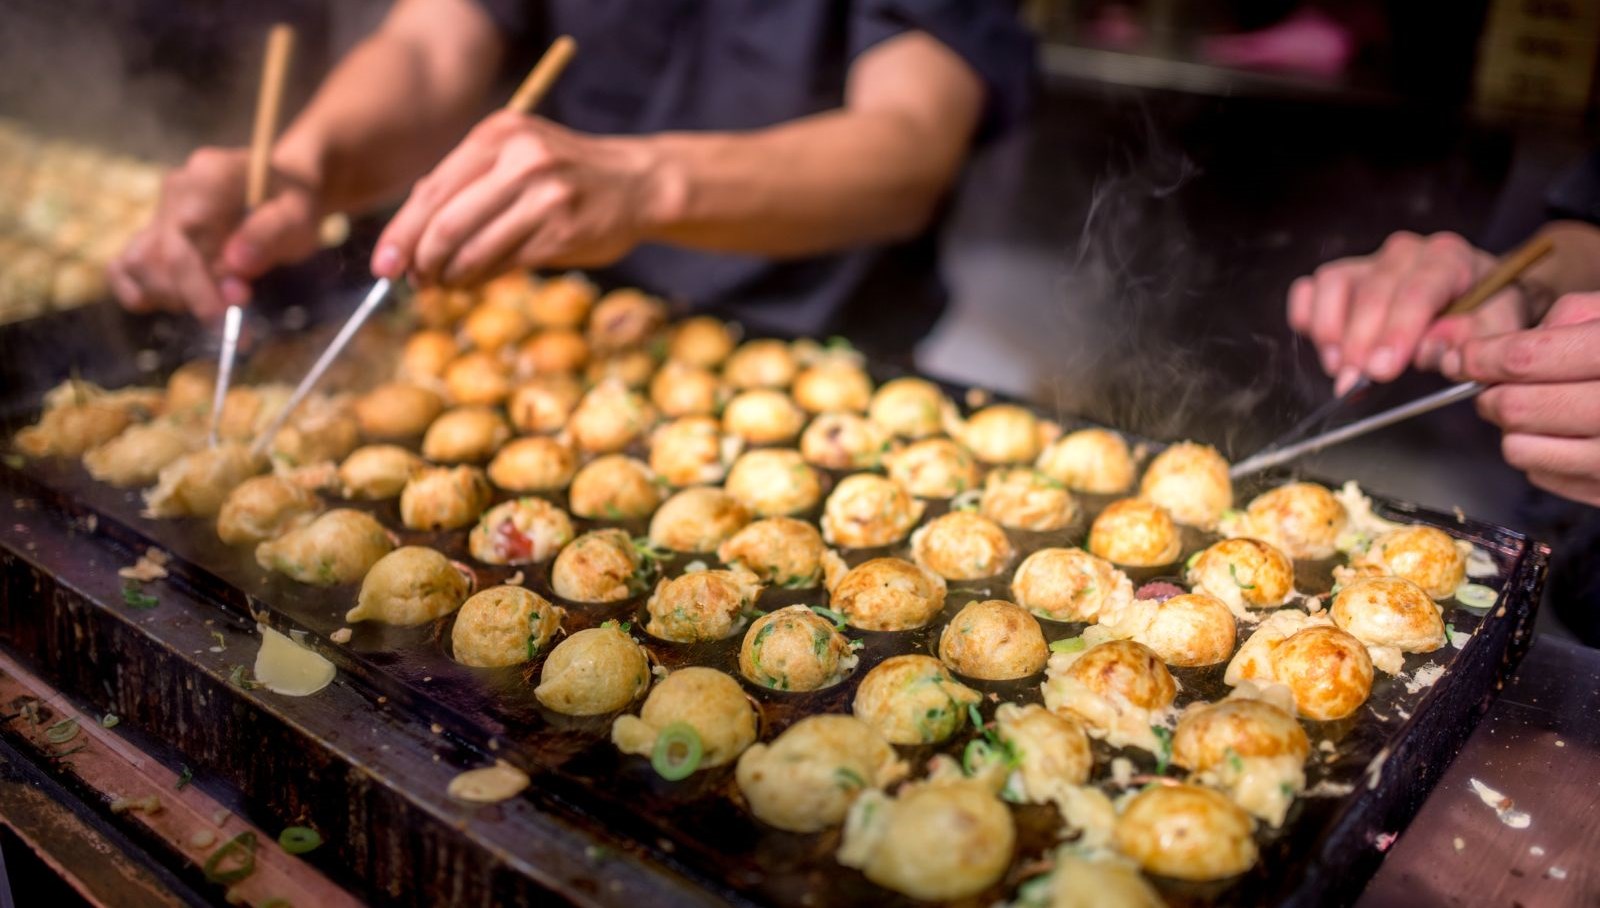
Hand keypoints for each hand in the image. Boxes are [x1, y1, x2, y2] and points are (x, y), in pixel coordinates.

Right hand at [108, 146, 323, 318]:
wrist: (289, 184)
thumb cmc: (297, 200)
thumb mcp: (301, 214)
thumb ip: (270, 235)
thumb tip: (235, 267)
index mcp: (209, 178)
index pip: (182, 245)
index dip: (199, 292)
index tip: (227, 323)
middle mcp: (176, 190)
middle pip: (155, 260)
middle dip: (193, 299)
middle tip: (237, 318)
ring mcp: (162, 208)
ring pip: (137, 264)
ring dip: (171, 298)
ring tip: (215, 305)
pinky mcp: (156, 230)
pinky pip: (126, 265)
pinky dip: (142, 291)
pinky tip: (180, 303)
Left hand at [371, 111, 668, 286]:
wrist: (636, 182)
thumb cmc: (564, 173)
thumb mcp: (514, 155)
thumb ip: (465, 181)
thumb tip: (409, 231)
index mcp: (498, 135)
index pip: (432, 191)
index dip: (401, 233)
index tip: (383, 264)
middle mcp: (521, 161)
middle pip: (446, 223)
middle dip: (420, 260)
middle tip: (412, 281)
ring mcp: (544, 197)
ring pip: (474, 250)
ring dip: (449, 277)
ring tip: (440, 286)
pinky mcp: (562, 232)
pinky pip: (504, 264)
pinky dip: (479, 280)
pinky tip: (472, 283)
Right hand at [1287, 230, 1529, 393]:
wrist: (1477, 295)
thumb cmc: (1485, 312)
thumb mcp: (1499, 326)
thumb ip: (1472, 337)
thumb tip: (1431, 349)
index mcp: (1449, 259)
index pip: (1418, 290)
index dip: (1397, 332)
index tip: (1381, 369)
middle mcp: (1405, 254)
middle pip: (1372, 292)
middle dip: (1360, 343)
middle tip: (1355, 383)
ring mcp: (1370, 262)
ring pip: (1334, 284)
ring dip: (1330, 331)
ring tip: (1341, 368)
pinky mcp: (1343, 276)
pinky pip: (1311, 289)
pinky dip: (1308, 317)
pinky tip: (1325, 348)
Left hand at [1445, 292, 1599, 505]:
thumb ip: (1570, 318)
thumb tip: (1504, 348)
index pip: (1529, 358)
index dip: (1483, 357)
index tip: (1464, 358)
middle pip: (1517, 408)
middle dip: (1491, 395)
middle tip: (1491, 387)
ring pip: (1522, 450)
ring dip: (1514, 430)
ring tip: (1534, 412)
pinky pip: (1546, 477)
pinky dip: (1540, 457)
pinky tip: (1564, 437)